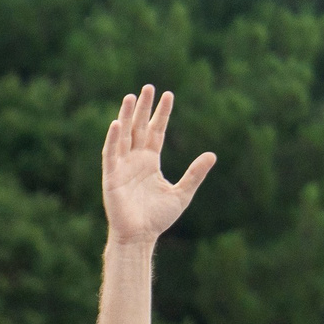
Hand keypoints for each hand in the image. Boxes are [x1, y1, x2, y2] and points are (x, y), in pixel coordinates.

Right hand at [101, 86, 214, 245]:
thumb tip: (212, 154)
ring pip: (123, 136)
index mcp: (150, 162)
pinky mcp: (111, 178)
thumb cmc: (157, 218)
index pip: (156, 132)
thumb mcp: (182, 193)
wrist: (140, 237)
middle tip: (148, 87)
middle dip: (142, 108)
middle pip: (139, 128)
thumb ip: (195, 173)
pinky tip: (116, 124)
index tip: (168, 94)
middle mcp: (135, 161)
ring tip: (130, 97)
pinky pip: (110, 155)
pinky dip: (112, 140)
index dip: (161, 114)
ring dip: (125, 117)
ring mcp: (122, 168)